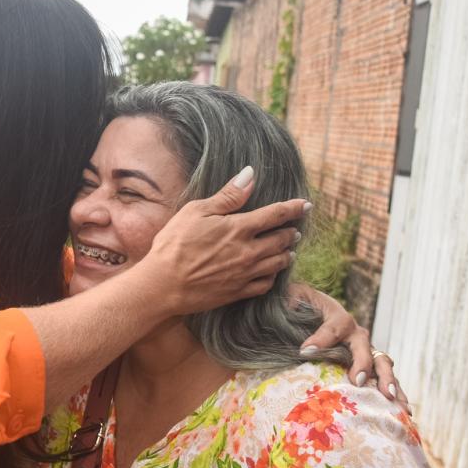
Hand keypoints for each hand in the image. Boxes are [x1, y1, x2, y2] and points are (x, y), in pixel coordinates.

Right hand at [137, 168, 307, 314]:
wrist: (163, 285)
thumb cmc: (174, 244)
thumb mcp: (196, 212)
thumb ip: (227, 196)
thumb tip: (250, 175)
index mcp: (239, 228)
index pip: (276, 215)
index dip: (293, 208)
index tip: (305, 205)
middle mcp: (248, 252)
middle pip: (281, 240)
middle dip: (291, 232)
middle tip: (295, 228)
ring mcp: (245, 274)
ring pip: (278, 263)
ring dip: (286, 253)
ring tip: (289, 249)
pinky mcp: (238, 292)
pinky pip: (266, 284)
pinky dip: (273, 276)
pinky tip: (271, 272)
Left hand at [295, 287, 402, 405]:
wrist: (310, 313)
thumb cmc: (302, 306)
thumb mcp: (295, 297)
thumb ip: (293, 300)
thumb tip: (290, 303)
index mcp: (338, 317)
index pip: (333, 327)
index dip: (321, 338)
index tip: (305, 351)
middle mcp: (356, 335)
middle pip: (364, 347)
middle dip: (363, 364)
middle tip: (358, 381)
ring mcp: (365, 351)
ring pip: (381, 364)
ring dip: (388, 381)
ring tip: (392, 399)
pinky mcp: (367, 367)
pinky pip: (383, 379)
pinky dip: (395, 393)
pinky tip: (404, 412)